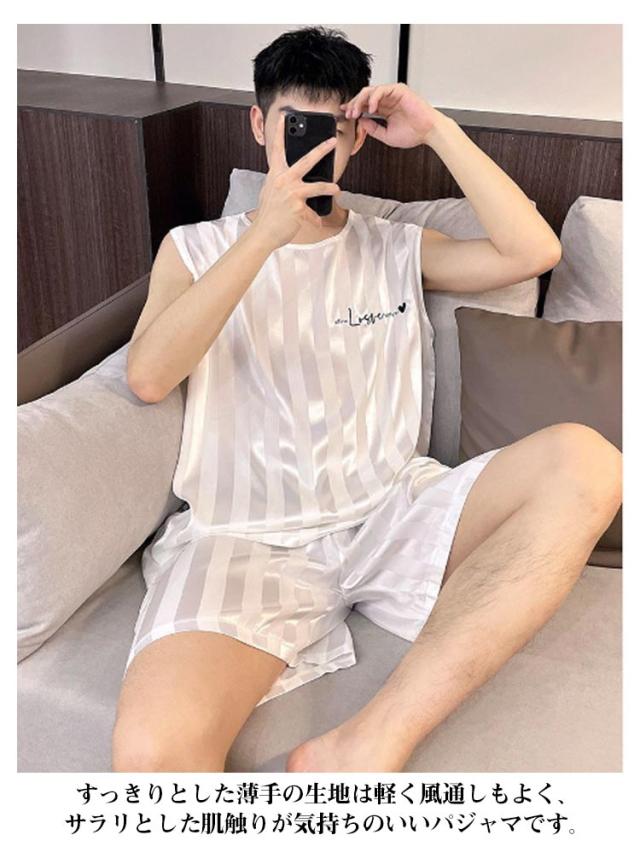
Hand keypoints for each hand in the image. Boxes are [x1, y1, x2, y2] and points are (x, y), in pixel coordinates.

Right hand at [250, 111, 341, 250]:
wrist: (262, 233)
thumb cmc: (268, 214)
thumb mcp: (270, 191)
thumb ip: (280, 181)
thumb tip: (292, 177)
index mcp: (276, 175)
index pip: (278, 150)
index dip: (280, 132)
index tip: (283, 118)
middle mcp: (283, 181)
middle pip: (306, 161)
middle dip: (321, 150)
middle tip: (332, 142)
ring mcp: (291, 194)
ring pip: (317, 187)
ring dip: (329, 188)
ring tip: (336, 189)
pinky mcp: (298, 208)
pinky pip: (312, 213)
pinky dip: (315, 219)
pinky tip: (316, 222)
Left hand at [340, 82, 444, 148]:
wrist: (428, 131)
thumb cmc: (413, 133)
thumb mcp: (386, 136)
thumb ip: (373, 129)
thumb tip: (361, 122)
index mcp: (384, 109)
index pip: (365, 105)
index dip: (353, 108)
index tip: (344, 113)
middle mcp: (387, 100)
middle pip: (364, 97)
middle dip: (354, 104)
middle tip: (348, 114)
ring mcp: (392, 94)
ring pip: (370, 91)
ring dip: (360, 101)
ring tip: (356, 112)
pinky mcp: (399, 90)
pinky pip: (381, 90)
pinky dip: (374, 98)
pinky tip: (371, 109)